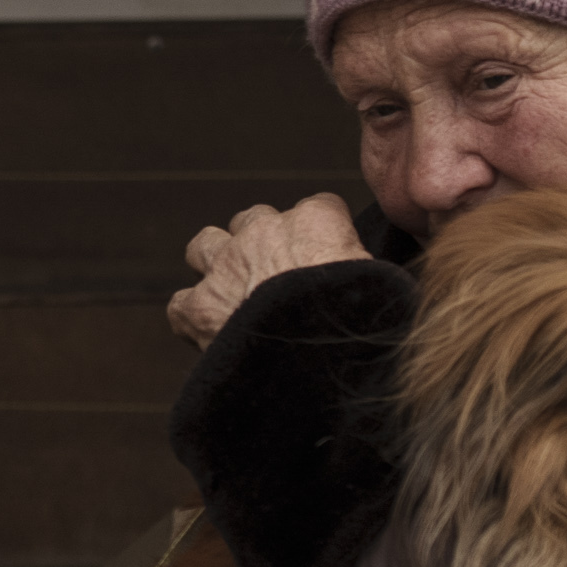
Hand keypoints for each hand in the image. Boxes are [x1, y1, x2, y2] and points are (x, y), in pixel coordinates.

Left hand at [167, 194, 372, 348]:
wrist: (314, 358)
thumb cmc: (361, 322)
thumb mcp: (385, 285)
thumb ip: (369, 270)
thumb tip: (381, 283)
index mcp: (316, 222)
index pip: (317, 208)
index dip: (320, 233)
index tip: (326, 256)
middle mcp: (263, 233)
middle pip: (253, 220)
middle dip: (261, 242)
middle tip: (276, 276)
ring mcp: (225, 267)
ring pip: (205, 244)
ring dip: (216, 263)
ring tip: (232, 289)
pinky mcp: (198, 306)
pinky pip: (180, 301)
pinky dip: (191, 315)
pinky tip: (207, 330)